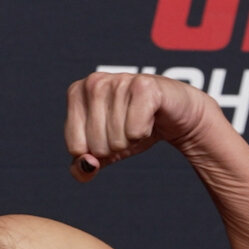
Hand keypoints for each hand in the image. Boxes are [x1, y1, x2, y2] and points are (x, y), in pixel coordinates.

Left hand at [63, 72, 215, 181]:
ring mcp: (118, 80)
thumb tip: (88, 165)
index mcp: (76, 93)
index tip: (109, 133)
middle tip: (127, 127)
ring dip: (132, 138)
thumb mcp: (102, 152)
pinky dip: (144, 132)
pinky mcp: (144, 86)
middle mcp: (93, 82)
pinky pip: (135, 132)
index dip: (96, 151)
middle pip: (96, 146)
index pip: (76, 148)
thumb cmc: (131, 127)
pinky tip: (149, 116)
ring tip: (139, 120)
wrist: (172, 114)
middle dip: (116, 146)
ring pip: (116, 140)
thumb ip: (82, 169)